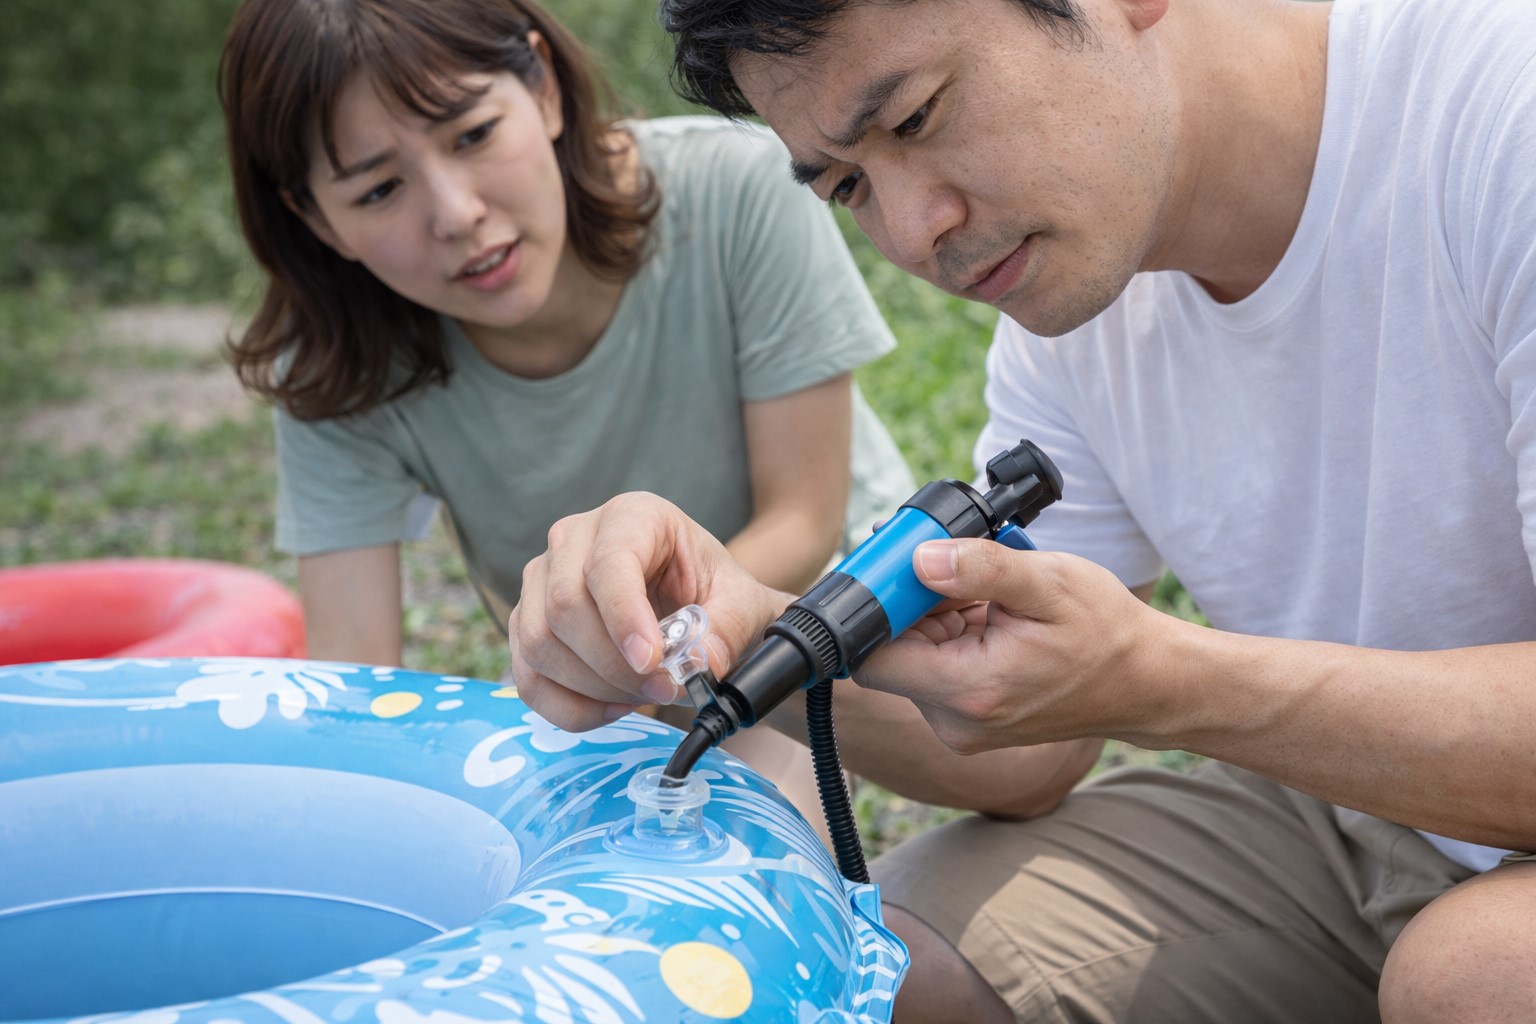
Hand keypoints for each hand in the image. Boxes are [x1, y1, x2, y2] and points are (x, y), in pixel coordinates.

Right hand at [508, 492, 782, 729]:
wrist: (695, 602)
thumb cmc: (714, 591)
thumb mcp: (742, 602)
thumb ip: (727, 630)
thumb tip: (700, 663)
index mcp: (632, 517)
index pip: (608, 563)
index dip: (624, 617)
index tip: (652, 662)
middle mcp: (574, 538)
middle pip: (564, 606)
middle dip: (614, 665)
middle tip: (663, 688)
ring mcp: (541, 580)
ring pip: (540, 644)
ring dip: (594, 688)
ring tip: (645, 694)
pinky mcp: (526, 623)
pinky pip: (528, 677)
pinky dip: (569, 707)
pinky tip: (613, 708)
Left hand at [856, 538, 1172, 752]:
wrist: (1147, 683)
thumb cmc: (1106, 633)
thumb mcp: (1050, 583)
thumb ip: (983, 568)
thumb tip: (921, 557)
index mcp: (969, 691)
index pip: (874, 658)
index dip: (876, 610)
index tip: (903, 571)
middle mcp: (954, 721)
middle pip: (891, 654)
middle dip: (912, 607)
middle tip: (955, 575)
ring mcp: (960, 726)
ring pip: (913, 658)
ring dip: (936, 620)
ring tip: (988, 601)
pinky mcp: (967, 720)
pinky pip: (935, 669)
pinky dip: (952, 636)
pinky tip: (991, 621)